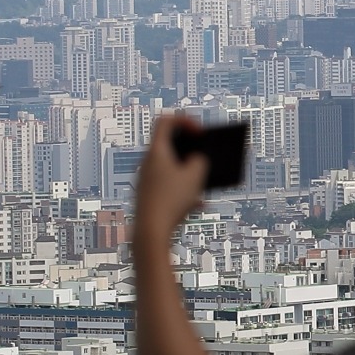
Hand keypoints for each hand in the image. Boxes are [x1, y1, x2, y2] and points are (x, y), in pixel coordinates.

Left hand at [134, 115, 209, 239]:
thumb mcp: (195, 176)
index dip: (186, 121)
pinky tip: (197, 203)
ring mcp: (146, 180)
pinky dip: (184, 190)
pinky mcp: (149, 197)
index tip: (201, 133)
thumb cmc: (171, 201)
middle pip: (170, 146)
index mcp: (156, 151)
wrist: (150, 232)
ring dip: (190, 171)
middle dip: (192, 150)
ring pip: (172, 168)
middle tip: (207, 152)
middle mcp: (147, 163)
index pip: (166, 122)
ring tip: (207, 176)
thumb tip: (197, 159)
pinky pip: (170, 187)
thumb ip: (200, 161)